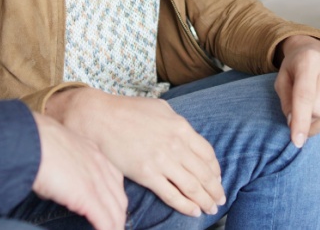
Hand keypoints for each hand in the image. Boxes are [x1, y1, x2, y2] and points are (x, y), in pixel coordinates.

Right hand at [30, 112, 126, 229]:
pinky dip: (108, 229)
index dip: (115, 196)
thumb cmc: (34, 141)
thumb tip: (54, 180)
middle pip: (119, 196)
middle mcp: (99, 165)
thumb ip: (64, 163)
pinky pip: (104, 219)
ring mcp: (95, 180)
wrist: (28, 139)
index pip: (113, 178)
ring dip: (115, 224)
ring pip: (115, 209)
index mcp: (92, 152)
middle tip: (115, 226)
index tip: (112, 208)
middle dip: (119, 214)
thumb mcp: (57, 148)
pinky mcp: (87, 196)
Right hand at [46, 87, 224, 217]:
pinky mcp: (147, 175)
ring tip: (210, 208)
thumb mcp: (160, 108)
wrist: (100, 117)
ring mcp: (162, 161)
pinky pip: (172, 194)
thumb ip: (176, 122)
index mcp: (181, 127)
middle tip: (219, 199)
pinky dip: (186, 205)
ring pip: (192, 186)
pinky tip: (193, 211)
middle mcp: (176, 145)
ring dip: (205, 200)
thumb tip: (185, 132)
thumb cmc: (127, 110)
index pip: (207, 153)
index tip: (218, 178)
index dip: (215, 169)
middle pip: (204, 172)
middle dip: (215, 189)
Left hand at [273, 35, 319, 147]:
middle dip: (308, 122)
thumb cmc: (296, 69)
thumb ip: (286, 102)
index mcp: (308, 60)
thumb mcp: (282, 81)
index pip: (305, 97)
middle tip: (302, 122)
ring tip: (313, 118)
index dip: (301, 122)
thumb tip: (294, 124)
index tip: (297, 142)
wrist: (316, 50)